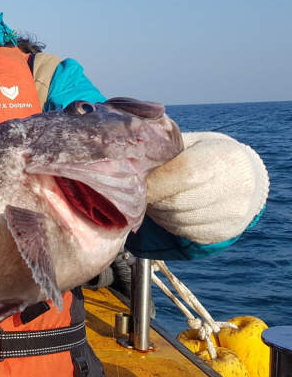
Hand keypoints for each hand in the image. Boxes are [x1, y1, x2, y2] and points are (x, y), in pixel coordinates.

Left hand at [145, 132, 268, 244]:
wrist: (245, 178)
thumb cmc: (208, 155)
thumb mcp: (192, 143)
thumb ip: (166, 149)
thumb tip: (131, 159)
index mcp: (226, 157)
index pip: (185, 173)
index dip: (156, 180)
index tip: (137, 180)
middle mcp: (236, 188)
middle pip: (177, 201)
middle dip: (153, 196)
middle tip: (142, 190)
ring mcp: (232, 214)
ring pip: (177, 220)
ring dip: (158, 211)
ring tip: (157, 196)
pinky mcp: (224, 233)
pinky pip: (183, 232)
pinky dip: (169, 222)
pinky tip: (171, 209)